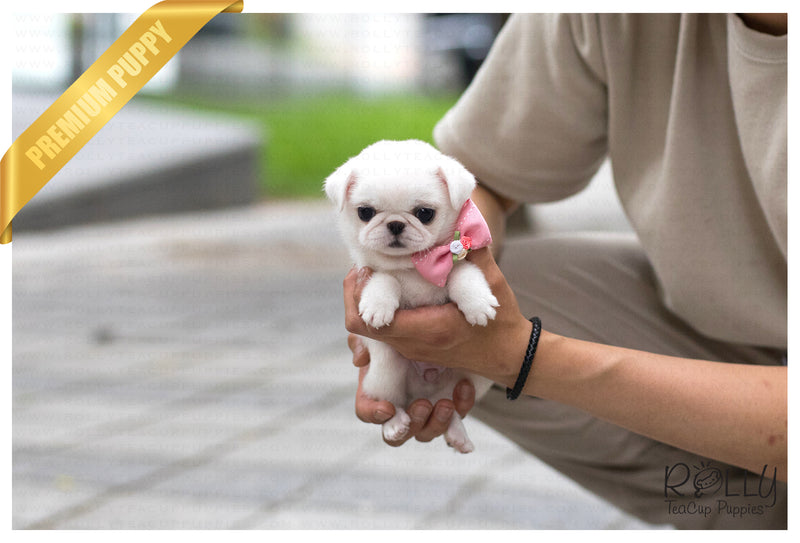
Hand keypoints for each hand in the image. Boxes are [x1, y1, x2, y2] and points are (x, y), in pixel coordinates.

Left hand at [344, 248, 532, 386]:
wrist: (508, 356)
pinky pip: (386, 331)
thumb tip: (465, 220)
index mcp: (427, 330)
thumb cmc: (501, 323)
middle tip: (365, 266)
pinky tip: (392, 288)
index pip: (371, 321)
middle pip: (361, 326)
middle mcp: (413, 345)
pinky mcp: (414, 349)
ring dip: (369, 302)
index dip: (357, 295)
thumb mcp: (491, 284)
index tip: (364, 269)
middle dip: (357, 294)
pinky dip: (382, 310)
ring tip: (376, 273)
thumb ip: (475, 253)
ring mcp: (412, 350)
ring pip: (371, 329)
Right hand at [348, 333, 475, 446]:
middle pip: (398, 435)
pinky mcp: (452, 409)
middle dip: (411, 425)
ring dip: (437, 423)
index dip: (374, 414)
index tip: (387, 408)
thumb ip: (364, 342)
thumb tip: (360, 359)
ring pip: (427, 433)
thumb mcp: (382, 334)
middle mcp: (401, 409)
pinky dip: (461, 408)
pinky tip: (465, 388)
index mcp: (378, 392)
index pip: (367, 412)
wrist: (440, 328)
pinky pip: (458, 421)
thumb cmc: (402, 334)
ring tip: (446, 403)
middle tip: (423, 404)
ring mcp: (427, 413)